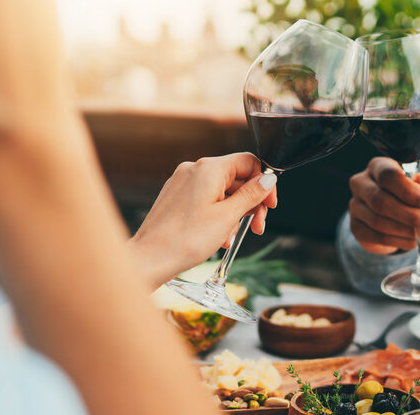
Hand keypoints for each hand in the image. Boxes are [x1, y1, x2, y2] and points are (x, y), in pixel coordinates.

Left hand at [128, 153, 277, 286]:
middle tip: (257, 225)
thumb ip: (251, 194)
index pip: (248, 162)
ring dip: (234, 213)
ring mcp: (183, 183)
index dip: (264, 183)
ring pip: (222, 191)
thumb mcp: (228, 216)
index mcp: (208, 169)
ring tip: (232, 235)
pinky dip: (218, 214)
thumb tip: (268, 179)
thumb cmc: (185, 240)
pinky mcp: (177, 196)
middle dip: (250, 202)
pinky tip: (219, 235)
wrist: (150, 258)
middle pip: (236, 178)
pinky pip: (207, 199)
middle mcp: (194, 170)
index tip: (269, 204)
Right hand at [348, 157, 419, 254]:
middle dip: (412, 215)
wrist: (387, 212)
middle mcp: (360, 184)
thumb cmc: (403, 193)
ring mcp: (355, 206)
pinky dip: (399, 241)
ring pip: (379, 222)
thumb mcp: (414, 184)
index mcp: (377, 167)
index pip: (388, 176)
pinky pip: (378, 237)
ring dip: (408, 230)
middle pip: (381, 201)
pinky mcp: (356, 227)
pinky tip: (413, 241)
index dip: (409, 191)